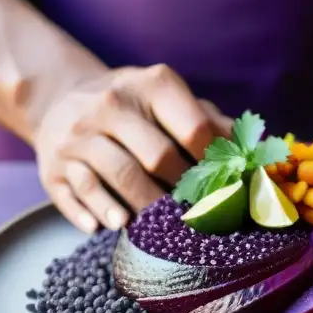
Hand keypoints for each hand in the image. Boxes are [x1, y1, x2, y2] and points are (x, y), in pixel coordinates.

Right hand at [33, 64, 231, 231]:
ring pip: (119, 175)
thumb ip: (212, 123)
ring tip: (162, 227)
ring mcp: (79, 133)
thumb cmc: (134, 109)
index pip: (195, 128)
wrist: (59, 99)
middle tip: (201, 215)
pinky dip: (99, 213)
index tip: (229, 188)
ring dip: (146, 207)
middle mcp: (112, 104)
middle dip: (185, 191)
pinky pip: (80, 192)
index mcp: (151, 85)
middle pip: (159, 157)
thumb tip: (256, 156)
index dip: (217, 164)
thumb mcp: (169, 101)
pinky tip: (114, 226)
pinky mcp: (55, 164)